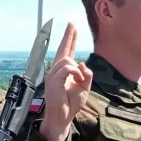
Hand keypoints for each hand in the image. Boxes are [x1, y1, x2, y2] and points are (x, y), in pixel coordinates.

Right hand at [40, 23, 91, 140]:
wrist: (62, 117)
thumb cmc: (71, 104)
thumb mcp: (85, 88)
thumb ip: (86, 75)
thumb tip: (83, 63)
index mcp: (64, 72)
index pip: (67, 52)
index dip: (70, 39)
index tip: (72, 27)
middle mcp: (56, 71)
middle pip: (64, 50)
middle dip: (69, 37)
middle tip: (72, 24)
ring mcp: (53, 75)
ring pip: (68, 61)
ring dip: (78, 70)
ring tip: (80, 81)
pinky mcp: (53, 80)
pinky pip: (68, 68)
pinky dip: (75, 73)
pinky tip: (77, 79)